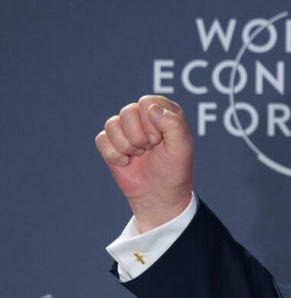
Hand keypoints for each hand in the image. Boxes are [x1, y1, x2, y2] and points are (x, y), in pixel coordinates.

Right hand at [95, 95, 193, 230]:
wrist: (159, 195)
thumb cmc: (174, 169)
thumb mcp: (182, 146)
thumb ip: (173, 124)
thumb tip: (151, 109)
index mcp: (164, 111)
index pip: (147, 103)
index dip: (151, 123)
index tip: (160, 140)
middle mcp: (144, 116)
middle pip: (128, 112)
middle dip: (139, 136)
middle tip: (150, 149)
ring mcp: (126, 129)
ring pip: (112, 124)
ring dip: (127, 146)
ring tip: (140, 155)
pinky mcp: (111, 142)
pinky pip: (101, 139)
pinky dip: (114, 155)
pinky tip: (126, 162)